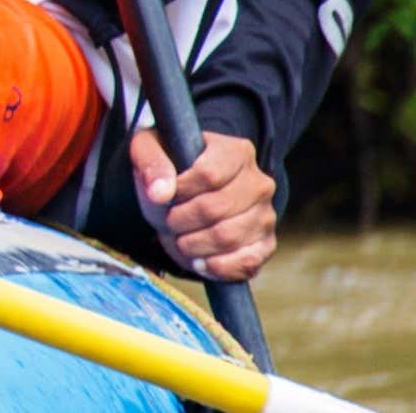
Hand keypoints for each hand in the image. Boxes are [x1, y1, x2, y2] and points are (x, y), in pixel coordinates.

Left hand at [133, 130, 277, 280]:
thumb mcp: (149, 150)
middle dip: (180, 220)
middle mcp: (259, 183)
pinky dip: (216, 267)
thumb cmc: (170, 166)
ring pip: (227, 237)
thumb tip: (160, 192)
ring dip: (192, 244)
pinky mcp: (265, 244)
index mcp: (237, 153)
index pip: (209, 174)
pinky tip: (198, 260)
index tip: (163, 194)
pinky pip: (247, 263)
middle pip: (215, 209)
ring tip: (179, 237)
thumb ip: (151, 163)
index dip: (179, 190)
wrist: (187, 190)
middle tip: (167, 220)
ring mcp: (265, 216)